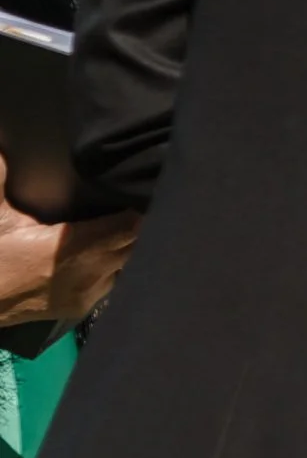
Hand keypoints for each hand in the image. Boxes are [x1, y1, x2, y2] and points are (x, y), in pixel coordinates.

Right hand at [0, 152, 139, 329]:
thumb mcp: (3, 214)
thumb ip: (6, 177)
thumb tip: (5, 149)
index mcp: (77, 246)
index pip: (131, 225)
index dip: (141, 206)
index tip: (142, 186)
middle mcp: (91, 271)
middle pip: (136, 244)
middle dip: (142, 224)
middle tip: (139, 200)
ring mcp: (89, 294)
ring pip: (128, 265)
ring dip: (130, 245)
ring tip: (128, 222)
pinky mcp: (81, 309)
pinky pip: (112, 282)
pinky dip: (115, 265)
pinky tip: (110, 249)